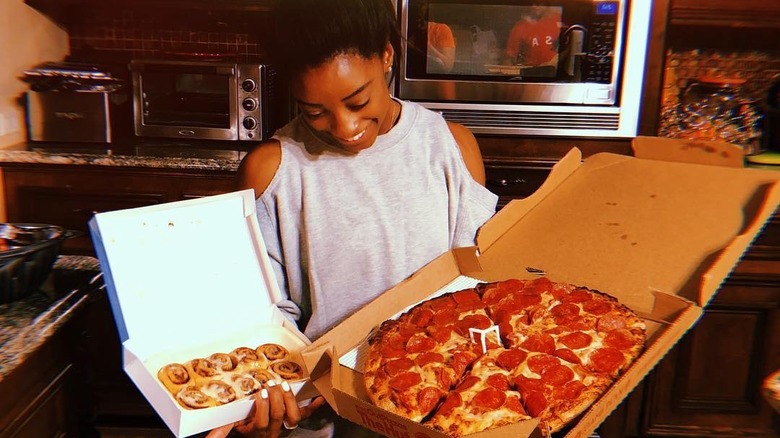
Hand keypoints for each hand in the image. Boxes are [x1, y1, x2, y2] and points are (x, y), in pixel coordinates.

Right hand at [206, 380, 326, 437]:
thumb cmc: (246, 431)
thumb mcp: (234, 428)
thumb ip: (224, 428)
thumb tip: (213, 431)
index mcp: (258, 430)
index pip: (262, 420)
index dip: (263, 406)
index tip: (261, 393)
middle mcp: (273, 430)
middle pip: (278, 414)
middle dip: (276, 397)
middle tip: (272, 384)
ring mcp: (284, 426)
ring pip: (293, 416)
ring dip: (290, 399)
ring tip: (284, 386)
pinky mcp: (292, 422)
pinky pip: (305, 415)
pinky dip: (313, 406)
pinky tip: (319, 397)